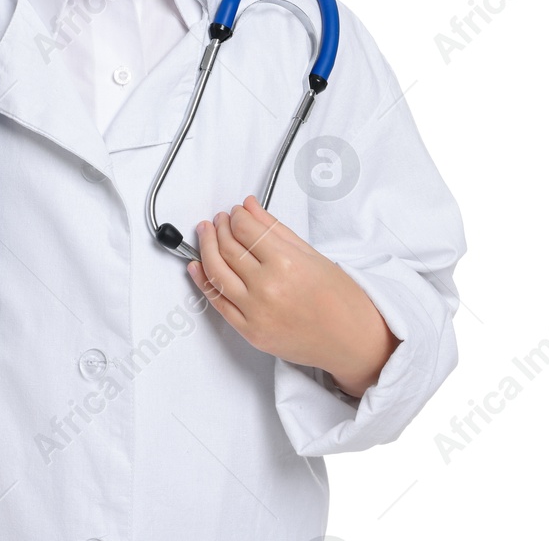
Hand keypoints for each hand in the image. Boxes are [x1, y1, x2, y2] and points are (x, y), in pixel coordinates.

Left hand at [188, 195, 398, 395]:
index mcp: (287, 264)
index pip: (246, 230)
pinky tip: (196, 266)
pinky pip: (217, 303)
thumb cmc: (341, 299)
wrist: (352, 341)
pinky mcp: (250, 332)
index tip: (236, 211)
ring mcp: (256, 313)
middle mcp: (268, 288)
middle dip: (220, 228)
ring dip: (206, 248)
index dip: (236, 216)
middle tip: (219, 220)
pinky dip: (202, 282)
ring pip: (216, 273)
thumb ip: (275, 229)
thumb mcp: (312, 255)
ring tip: (206, 234)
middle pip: (228, 249)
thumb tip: (249, 207)